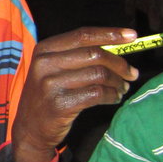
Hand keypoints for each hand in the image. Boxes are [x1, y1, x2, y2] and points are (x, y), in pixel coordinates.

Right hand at [12, 27, 138, 161]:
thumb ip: (77, 55)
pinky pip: (97, 93)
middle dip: (119, 63)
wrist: (30, 127)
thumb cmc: (48, 94)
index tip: (132, 36)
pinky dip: (112, 95)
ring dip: (117, 82)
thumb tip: (118, 46)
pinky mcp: (60, 104)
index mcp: (44, 49)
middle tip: (131, 73)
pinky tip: (114, 98)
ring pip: (98, 74)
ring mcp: (50, 84)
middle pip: (94, 54)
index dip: (110, 34)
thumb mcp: (53, 69)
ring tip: (122, 88)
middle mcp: (45, 64)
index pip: (82, 35)